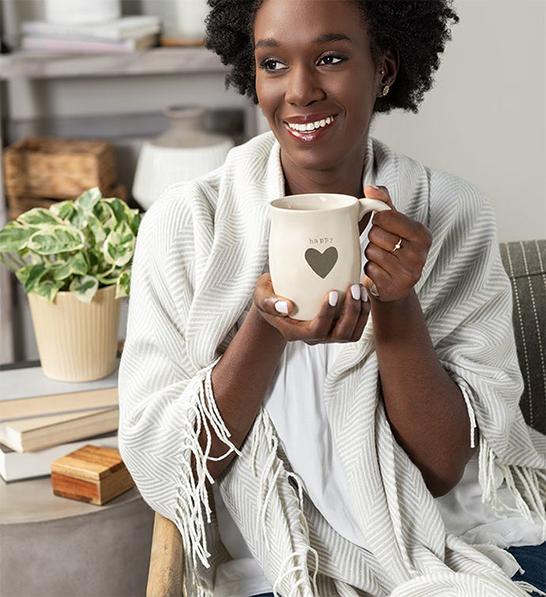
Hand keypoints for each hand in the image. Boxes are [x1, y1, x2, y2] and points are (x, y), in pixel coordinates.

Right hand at [253, 273, 369, 344]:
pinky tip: (364, 291)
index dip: (327, 315)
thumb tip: (287, 307)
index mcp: (294, 332)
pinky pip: (356, 327)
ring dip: (361, 313)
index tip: (332, 293)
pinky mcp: (337, 327)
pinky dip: (364, 311)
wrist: (277, 299)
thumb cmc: (269, 295)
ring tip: (361, 289)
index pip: (315, 330)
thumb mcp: (261, 294)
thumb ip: (268, 301)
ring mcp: (327, 334)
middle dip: (350, 313)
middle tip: (353, 288)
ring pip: (351, 334)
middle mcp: (313, 337)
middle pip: (339, 335)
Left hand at [362, 185, 431, 302]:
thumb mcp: (394, 223)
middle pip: (376, 234)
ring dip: (371, 254)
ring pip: (371, 251)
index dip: (379, 220)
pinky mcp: (393, 288)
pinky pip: (369, 269)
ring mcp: (407, 274)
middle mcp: (419, 255)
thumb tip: (370, 187)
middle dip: (374, 238)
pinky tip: (380, 271)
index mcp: (423, 234)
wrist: (396, 285)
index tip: (383, 225)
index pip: (386, 216)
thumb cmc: (395, 248)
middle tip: (383, 245)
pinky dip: (370, 269)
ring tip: (382, 258)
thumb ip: (384, 202)